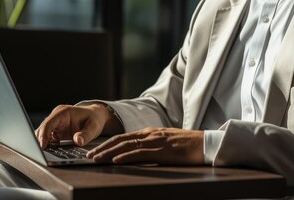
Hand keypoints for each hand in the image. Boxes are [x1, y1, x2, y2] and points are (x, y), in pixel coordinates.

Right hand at [35, 103, 118, 148]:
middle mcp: (56, 117)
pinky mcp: (55, 132)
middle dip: (39, 142)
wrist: (95, 117)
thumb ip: (86, 135)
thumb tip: (77, 141)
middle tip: (40, 155)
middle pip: (42, 130)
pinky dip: (47, 146)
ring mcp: (54, 124)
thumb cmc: (94, 120)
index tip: (42, 147)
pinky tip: (49, 154)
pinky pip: (47, 139)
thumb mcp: (94, 127)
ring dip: (42, 145)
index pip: (49, 123)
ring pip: (41, 135)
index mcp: (63, 112)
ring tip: (43, 156)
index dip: (44, 135)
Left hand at [86, 127, 203, 164]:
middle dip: (103, 148)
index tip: (94, 150)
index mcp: (150, 132)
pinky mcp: (162, 150)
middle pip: (121, 140)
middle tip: (88, 155)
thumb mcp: (165, 143)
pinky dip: (127, 156)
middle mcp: (150, 134)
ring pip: (127, 145)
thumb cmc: (187, 146)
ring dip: (109, 152)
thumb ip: (151, 147)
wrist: (205, 144)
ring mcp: (156, 141)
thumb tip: (136, 155)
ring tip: (97, 158)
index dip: (107, 143)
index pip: (123, 137)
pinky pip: (141, 153)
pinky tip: (117, 160)